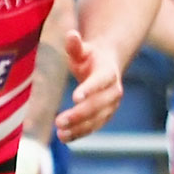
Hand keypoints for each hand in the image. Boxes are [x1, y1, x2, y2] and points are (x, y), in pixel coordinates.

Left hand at [54, 27, 125, 142]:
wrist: (106, 67)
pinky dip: (80, 133)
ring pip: (96, 120)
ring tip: (60, 133)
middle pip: (98, 105)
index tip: (75, 98)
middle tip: (59, 121)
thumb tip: (71, 35)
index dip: (89, 89)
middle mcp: (113, 91)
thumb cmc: (89, 57)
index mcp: (108, 72)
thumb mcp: (82, 49)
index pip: (100, 81)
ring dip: (79, 128)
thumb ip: (75, 45)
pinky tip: (65, 137)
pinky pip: (94, 127)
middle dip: (79, 114)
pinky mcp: (105, 116)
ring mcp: (111, 106)